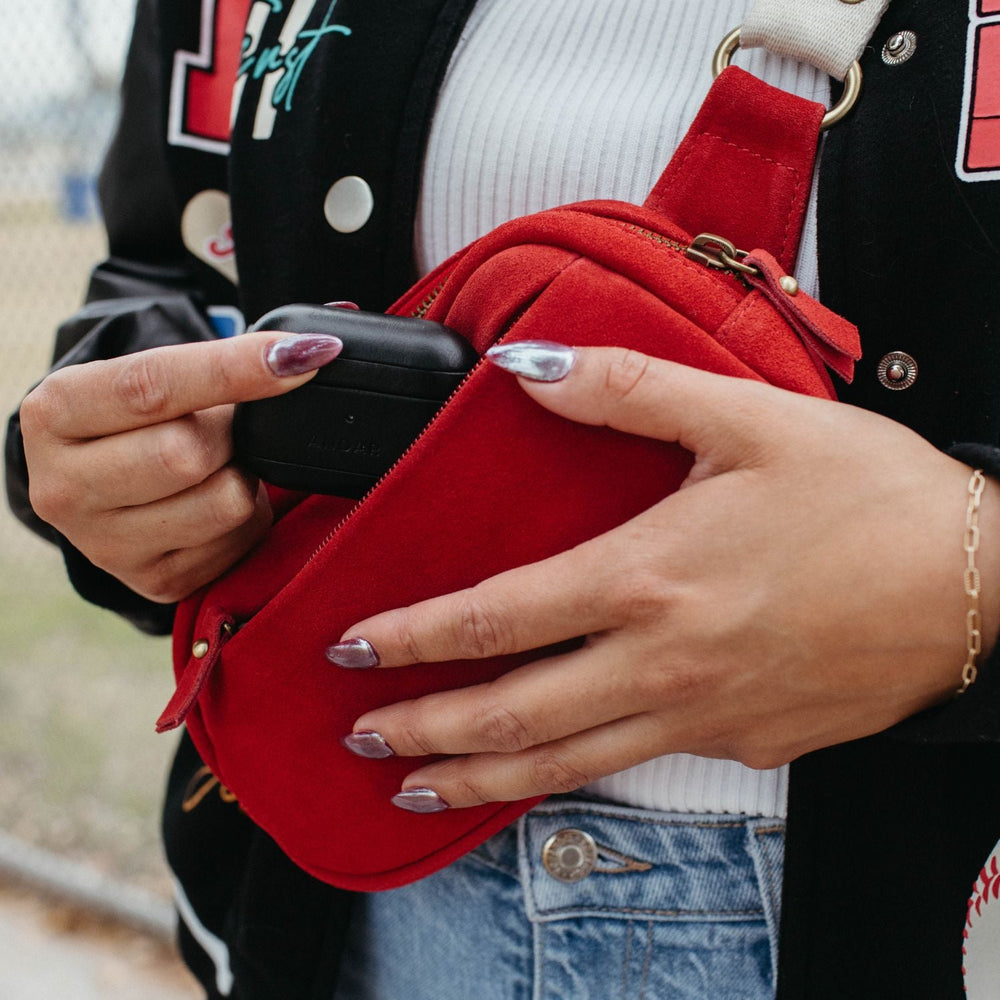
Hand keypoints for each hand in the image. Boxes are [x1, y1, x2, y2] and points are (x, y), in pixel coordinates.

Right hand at [20, 331, 341, 602]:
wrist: (109, 484)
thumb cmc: (143, 419)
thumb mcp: (152, 376)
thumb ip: (217, 363)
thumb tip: (304, 353)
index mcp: (55, 414)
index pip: (150, 385)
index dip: (234, 368)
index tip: (300, 355)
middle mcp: (64, 486)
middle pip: (186, 454)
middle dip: (229, 433)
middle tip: (227, 428)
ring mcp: (105, 545)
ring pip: (225, 502)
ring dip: (244, 475)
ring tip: (221, 465)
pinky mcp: (154, 581)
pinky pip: (239, 540)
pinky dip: (248, 516)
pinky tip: (217, 503)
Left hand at [331, 344, 999, 810]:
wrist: (981, 580)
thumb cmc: (869, 495)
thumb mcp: (746, 417)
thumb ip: (626, 391)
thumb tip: (527, 369)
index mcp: (649, 577)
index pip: (496, 617)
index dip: (414, 635)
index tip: (354, 645)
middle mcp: (664, 660)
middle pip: (513, 713)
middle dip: (424, 727)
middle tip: (359, 731)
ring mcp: (704, 714)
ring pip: (567, 764)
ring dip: (481, 778)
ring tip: (417, 786)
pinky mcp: (746, 742)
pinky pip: (640, 764)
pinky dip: (576, 775)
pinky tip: (549, 772)